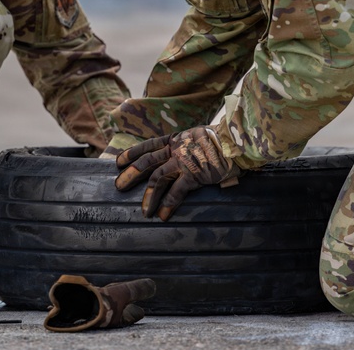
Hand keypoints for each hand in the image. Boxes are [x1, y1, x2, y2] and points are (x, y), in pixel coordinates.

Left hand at [114, 127, 238, 220]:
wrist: (236, 141)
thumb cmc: (222, 141)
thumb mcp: (199, 137)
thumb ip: (187, 146)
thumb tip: (181, 156)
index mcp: (176, 140)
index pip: (148, 145)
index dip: (131, 153)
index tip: (118, 162)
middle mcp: (175, 149)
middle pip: (146, 162)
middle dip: (130, 174)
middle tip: (118, 186)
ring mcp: (183, 161)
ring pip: (157, 178)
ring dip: (149, 196)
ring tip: (143, 211)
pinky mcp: (193, 174)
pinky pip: (176, 192)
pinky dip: (168, 204)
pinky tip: (162, 216)